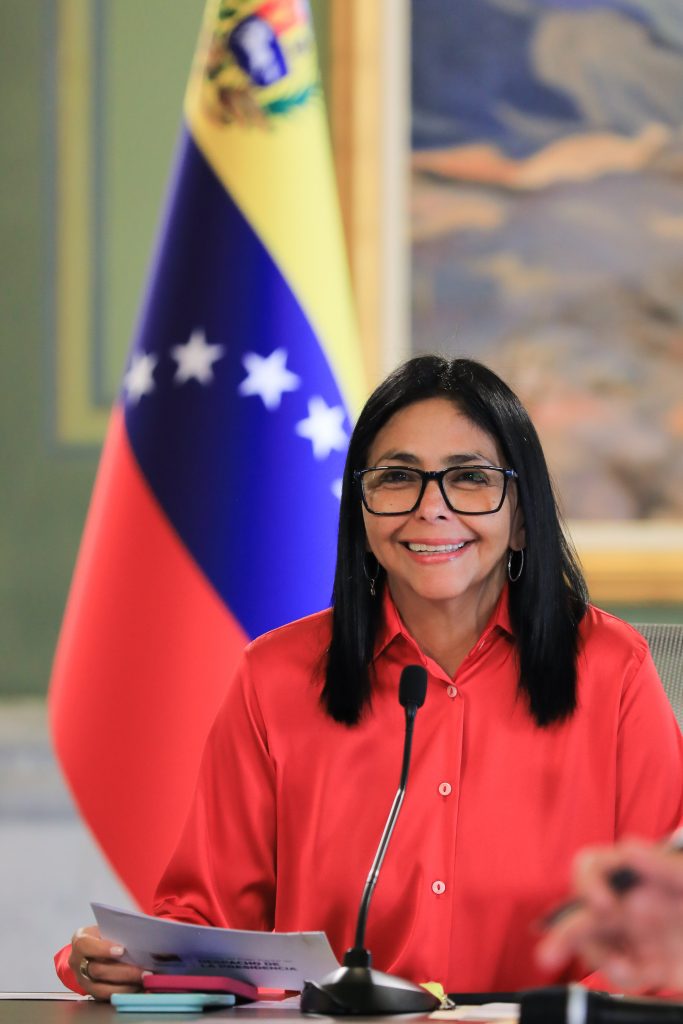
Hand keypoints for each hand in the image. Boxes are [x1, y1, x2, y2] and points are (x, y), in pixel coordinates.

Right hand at [68, 925, 145, 1000]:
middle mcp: (77, 962)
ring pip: (101, 988)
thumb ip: (119, 928)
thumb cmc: (106, 933)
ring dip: (125, 986)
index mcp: (80, 941)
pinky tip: (137, 986)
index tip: (122, 950)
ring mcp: (82, 980)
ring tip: (143, 979)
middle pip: (97, 970)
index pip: (85, 945)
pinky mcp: (90, 992)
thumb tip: (139, 930)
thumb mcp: (109, 926)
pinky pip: (106, 997)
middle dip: (122, 971)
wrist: (96, 948)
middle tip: (143, 970)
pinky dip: (123, 993)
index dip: (102, 949)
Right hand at [536, 840, 682, 989]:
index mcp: (633, 874)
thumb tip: (629, 849)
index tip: (603, 904)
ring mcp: (636, 934)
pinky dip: (632, 977)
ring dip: (605, 962)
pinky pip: (626, 973)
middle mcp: (627, 903)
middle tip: (549, 956)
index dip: (587, 883)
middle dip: (563, 936)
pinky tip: (651, 973)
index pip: (591, 867)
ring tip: (630, 970)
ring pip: (598, 948)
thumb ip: (661, 865)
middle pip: (583, 915)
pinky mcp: (650, 963)